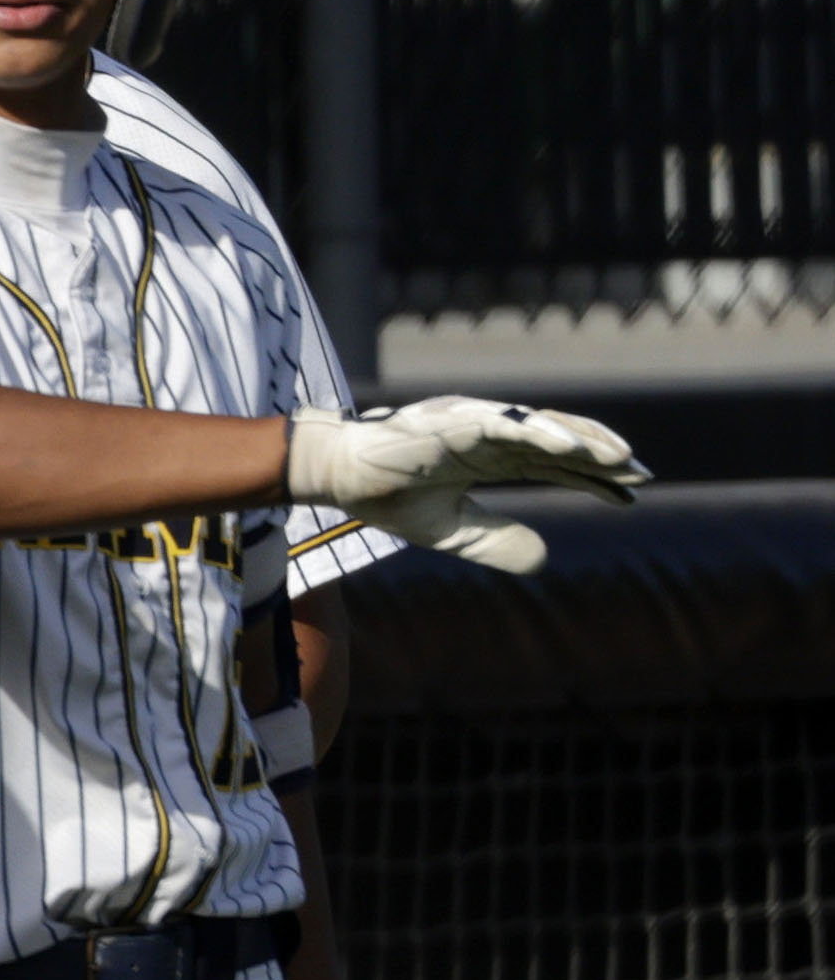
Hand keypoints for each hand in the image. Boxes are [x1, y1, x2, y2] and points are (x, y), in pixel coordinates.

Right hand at [286, 397, 645, 575]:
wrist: (337, 474)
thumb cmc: (384, 494)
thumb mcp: (449, 531)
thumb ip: (493, 541)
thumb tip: (545, 559)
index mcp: (489, 457)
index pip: (553, 465)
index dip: (592, 477)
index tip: (630, 493)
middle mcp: (490, 434)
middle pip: (559, 443)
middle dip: (602, 457)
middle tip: (642, 473)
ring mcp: (476, 422)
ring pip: (542, 427)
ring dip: (583, 440)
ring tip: (621, 458)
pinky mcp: (457, 419)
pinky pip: (509, 424)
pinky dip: (542, 433)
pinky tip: (575, 449)